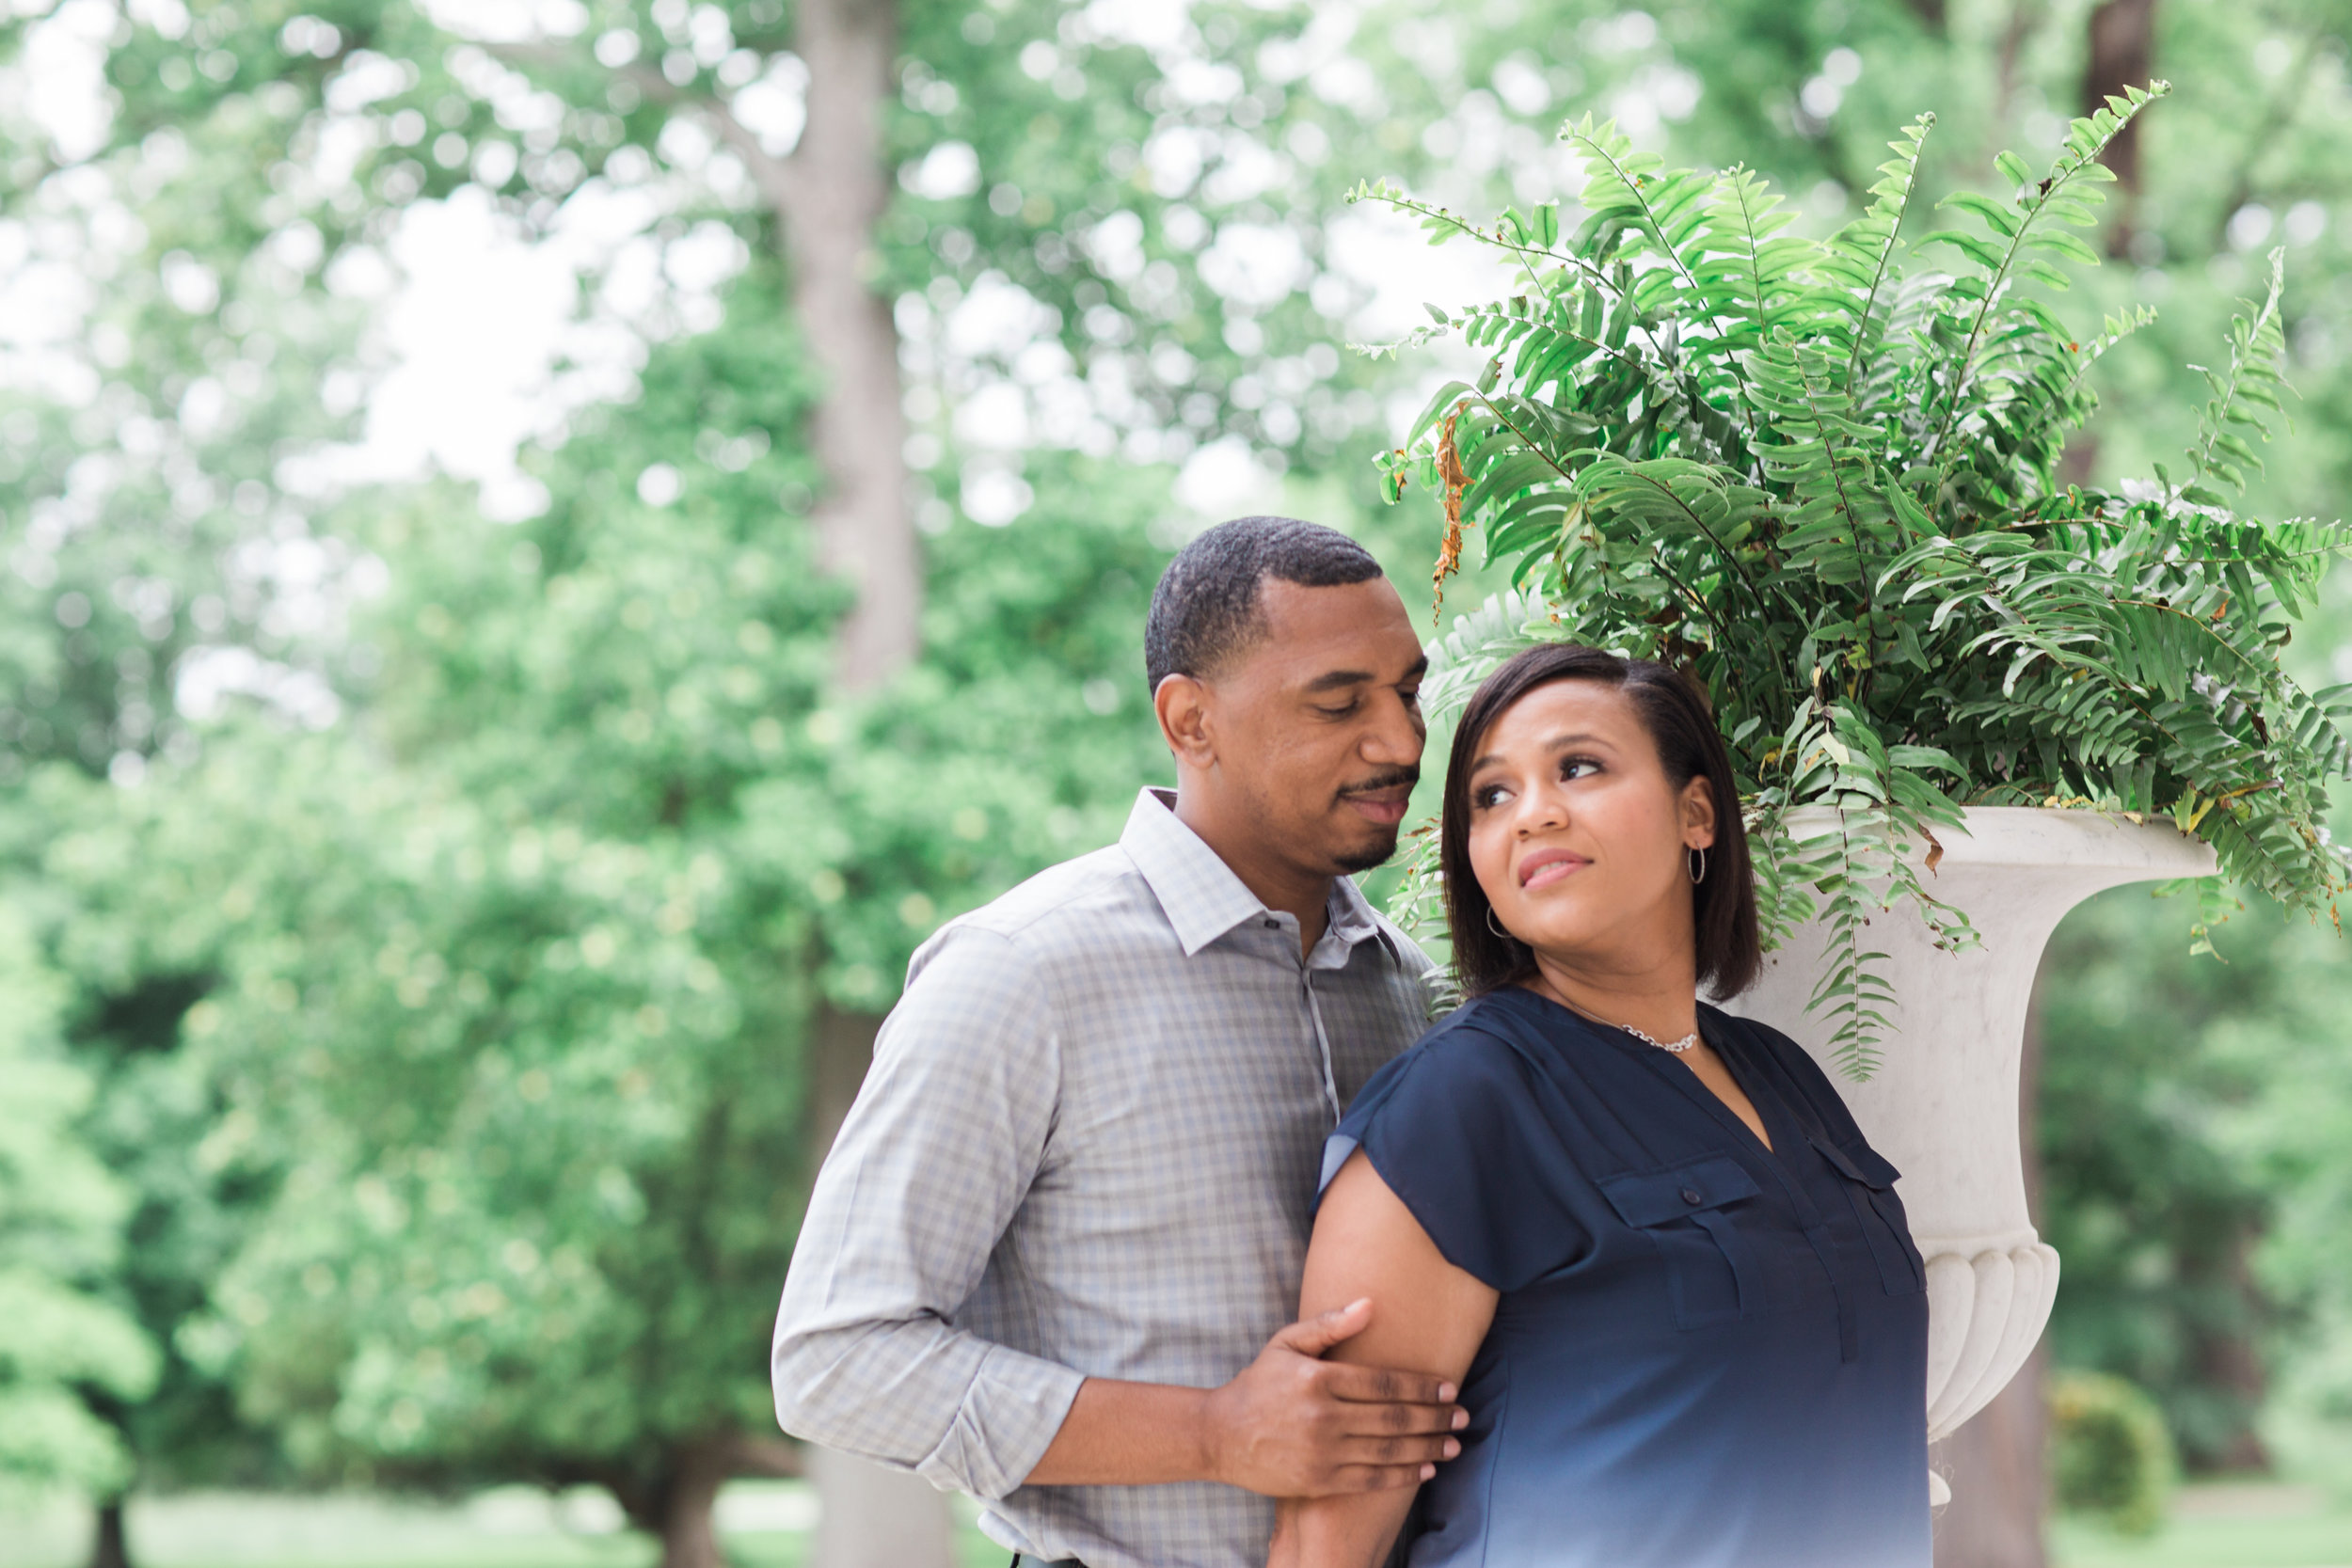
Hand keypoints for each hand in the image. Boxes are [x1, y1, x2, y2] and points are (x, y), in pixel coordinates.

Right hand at [1199, 1298, 1466, 1497]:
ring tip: (1453, 1444)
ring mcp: (1321, 1452)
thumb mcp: (1286, 1343)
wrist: (1221, 1435)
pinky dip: (1402, 1475)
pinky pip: (1371, 1479)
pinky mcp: (1319, 1480)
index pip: (1384, 1383)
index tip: (1449, 1389)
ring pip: (1388, 1451)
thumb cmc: (1259, 1384)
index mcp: (1319, 1379)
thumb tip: (1370, 1305)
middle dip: (1435, 1418)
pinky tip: (1424, 1468)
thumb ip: (1329, 1325)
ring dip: (1427, 1447)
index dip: (1422, 1387)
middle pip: (1394, 1418)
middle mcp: (1323, 1417)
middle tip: (1463, 1417)